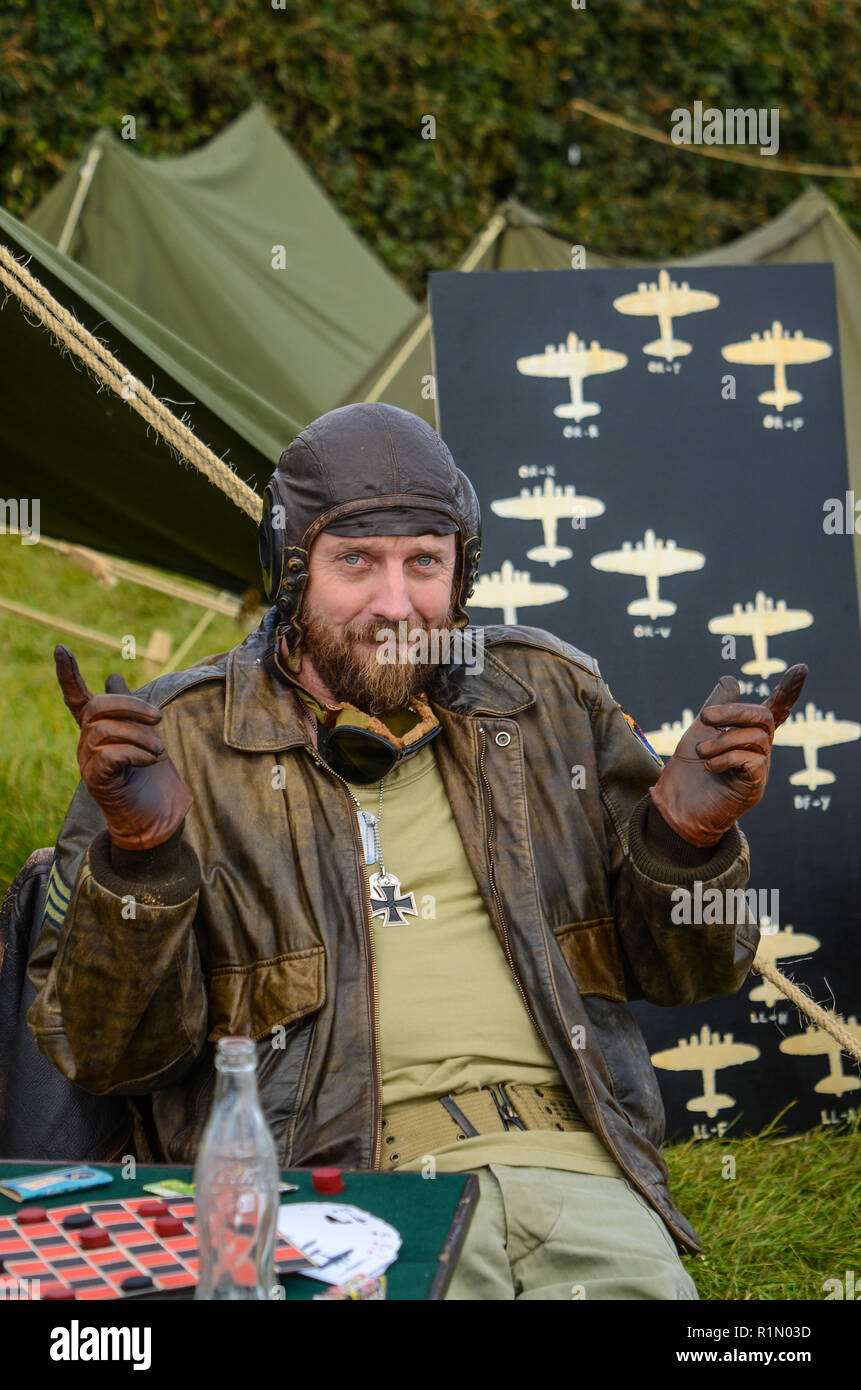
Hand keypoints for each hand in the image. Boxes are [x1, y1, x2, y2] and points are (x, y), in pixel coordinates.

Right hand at [55, 645, 192, 851]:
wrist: (157, 820)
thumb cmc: (151, 780)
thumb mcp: (145, 736)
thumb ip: (128, 710)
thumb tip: (112, 676)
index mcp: (97, 730)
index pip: (76, 698)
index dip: (68, 674)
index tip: (60, 648)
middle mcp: (86, 744)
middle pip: (97, 706)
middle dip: (131, 705)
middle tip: (159, 717)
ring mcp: (88, 763)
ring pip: (105, 730)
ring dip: (141, 735)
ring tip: (159, 751)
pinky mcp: (96, 780)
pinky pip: (110, 753)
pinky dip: (136, 752)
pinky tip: (150, 760)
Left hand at [648, 665, 807, 846]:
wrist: (676, 805)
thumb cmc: (689, 770)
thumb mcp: (700, 730)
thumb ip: (717, 705)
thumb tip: (730, 679)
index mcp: (749, 733)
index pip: (776, 708)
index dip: (788, 690)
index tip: (801, 668)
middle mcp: (760, 749)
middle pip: (764, 717)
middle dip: (734, 711)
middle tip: (704, 717)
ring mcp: (759, 769)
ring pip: (755, 738)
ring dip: (722, 740)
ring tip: (700, 752)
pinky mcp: (753, 786)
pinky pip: (751, 761)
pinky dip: (726, 758)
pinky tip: (710, 766)